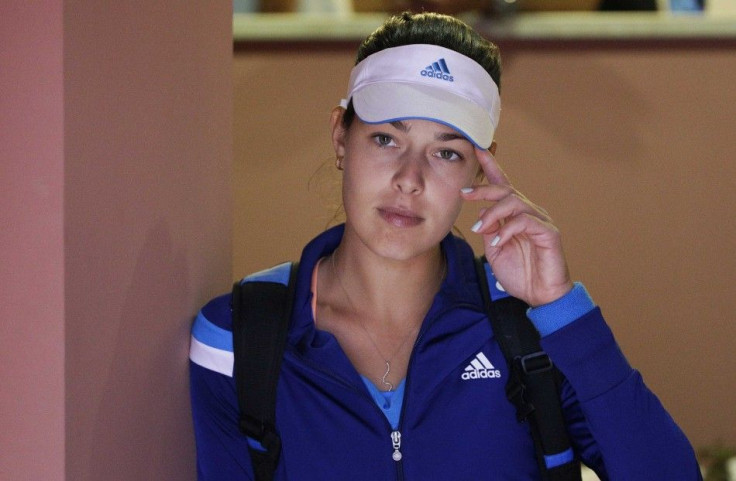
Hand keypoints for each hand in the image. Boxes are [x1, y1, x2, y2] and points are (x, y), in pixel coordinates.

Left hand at [461, 147, 572, 306]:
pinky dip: (508, 229)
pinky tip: (498, 241)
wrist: (539, 296)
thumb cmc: (519, 273)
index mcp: (514, 215)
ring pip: (515, 202)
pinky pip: (526, 221)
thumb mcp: (494, 249)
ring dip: (493, 213)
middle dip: (483, 188)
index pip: (502, 185)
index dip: (490, 167)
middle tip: (464, 193)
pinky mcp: (549, 233)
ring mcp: (540, 221)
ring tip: (481, 229)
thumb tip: (481, 214)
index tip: (477, 149)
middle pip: (505, 190)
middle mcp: (528, 213)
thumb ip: (489, 229)